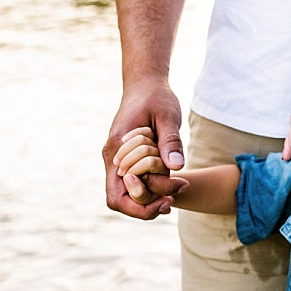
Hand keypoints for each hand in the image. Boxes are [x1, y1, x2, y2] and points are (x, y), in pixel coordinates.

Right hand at [102, 81, 188, 218]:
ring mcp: (118, 160)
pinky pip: (134, 183)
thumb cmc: (156, 97)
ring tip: (177, 187)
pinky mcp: (127, 159)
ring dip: (151, 196)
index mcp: (117, 150)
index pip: (118, 196)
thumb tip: (176, 167)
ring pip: (127, 194)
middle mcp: (113, 158)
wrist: (145, 84)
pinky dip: (151, 187)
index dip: (142, 204)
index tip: (169, 197)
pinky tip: (171, 183)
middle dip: (147, 205)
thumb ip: (170, 141)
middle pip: (120, 200)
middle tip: (175, 197)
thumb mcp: (168, 115)